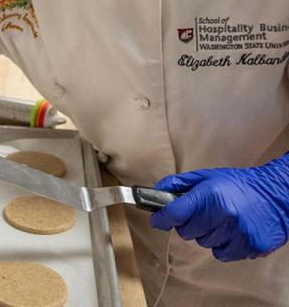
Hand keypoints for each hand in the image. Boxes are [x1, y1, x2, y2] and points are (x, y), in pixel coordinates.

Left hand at [150, 153, 288, 260]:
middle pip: (187, 232)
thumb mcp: (207, 177)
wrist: (277, 194)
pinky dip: (223, 245)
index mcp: (210, 196)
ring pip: (204, 243)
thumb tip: (155, 191)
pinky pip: (221, 254)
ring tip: (222, 220)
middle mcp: (223, 216)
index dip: (162, 218)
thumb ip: (179, 184)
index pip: (174, 214)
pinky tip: (232, 231)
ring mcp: (238, 233)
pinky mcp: (250, 246)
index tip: (158, 220)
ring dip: (208, 234)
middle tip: (202, 214)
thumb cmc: (240, 184)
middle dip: (189, 224)